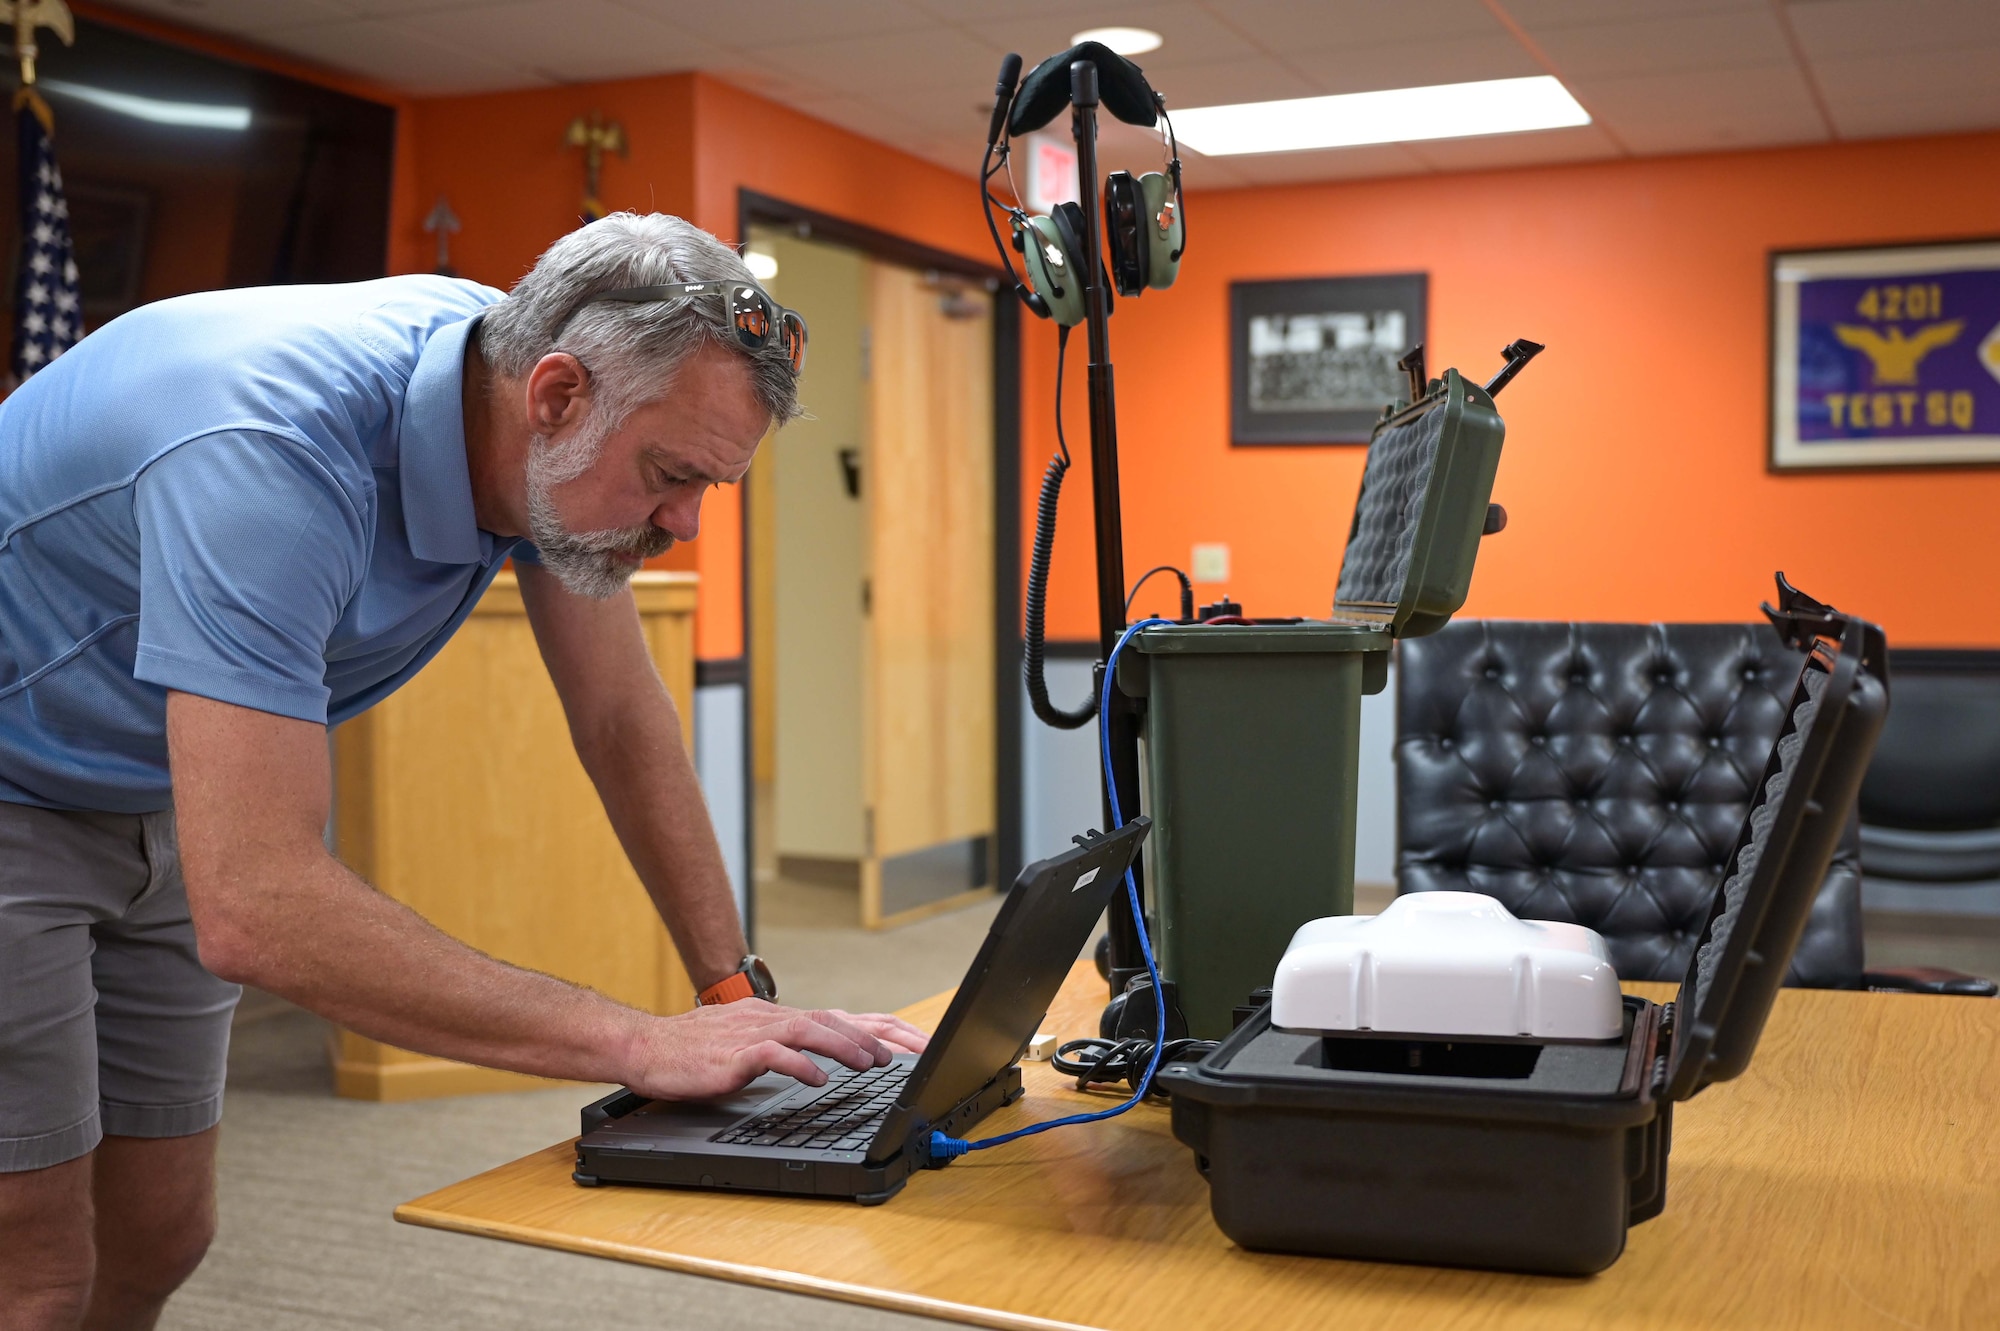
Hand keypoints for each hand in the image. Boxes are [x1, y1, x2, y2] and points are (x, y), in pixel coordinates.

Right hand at [624, 1001, 920, 1100]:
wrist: (648, 1048)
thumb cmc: (695, 1051)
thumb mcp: (750, 1045)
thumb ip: (784, 1049)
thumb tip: (820, 1062)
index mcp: (779, 1018)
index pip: (841, 1016)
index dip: (880, 1027)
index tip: (914, 1042)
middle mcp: (772, 1018)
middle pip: (835, 1018)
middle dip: (877, 1035)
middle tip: (912, 1052)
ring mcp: (753, 1033)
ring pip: (810, 1030)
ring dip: (845, 1046)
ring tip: (873, 1063)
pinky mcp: (734, 1054)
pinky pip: (774, 1055)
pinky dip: (800, 1065)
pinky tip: (820, 1080)